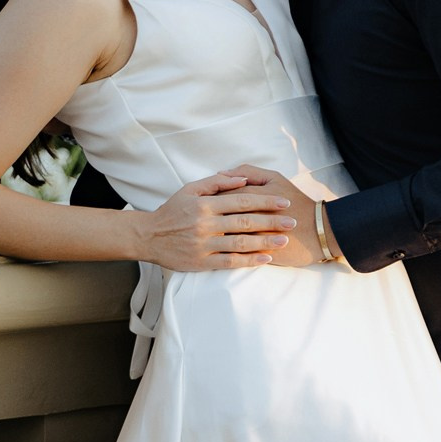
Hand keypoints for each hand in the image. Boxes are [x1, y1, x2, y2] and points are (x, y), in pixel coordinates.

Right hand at [135, 170, 298, 270]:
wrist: (148, 237)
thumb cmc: (172, 211)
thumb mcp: (189, 190)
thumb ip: (216, 183)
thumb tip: (242, 179)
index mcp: (204, 204)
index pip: (241, 201)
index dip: (265, 201)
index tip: (284, 202)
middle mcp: (205, 224)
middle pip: (245, 222)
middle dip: (271, 221)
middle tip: (292, 221)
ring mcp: (204, 244)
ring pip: (240, 243)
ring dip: (265, 242)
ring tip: (284, 240)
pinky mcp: (202, 262)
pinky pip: (230, 262)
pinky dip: (249, 261)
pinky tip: (265, 259)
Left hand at [218, 167, 327, 266]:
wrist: (320, 230)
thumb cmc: (295, 201)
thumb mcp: (275, 179)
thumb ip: (248, 172)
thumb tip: (222, 172)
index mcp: (253, 196)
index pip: (221, 196)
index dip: (213, 199)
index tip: (211, 203)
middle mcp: (252, 215)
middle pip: (221, 216)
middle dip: (213, 217)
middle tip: (210, 218)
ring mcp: (256, 236)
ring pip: (226, 235)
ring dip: (218, 234)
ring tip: (216, 232)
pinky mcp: (261, 252)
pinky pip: (238, 253)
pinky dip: (229, 250)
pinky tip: (225, 248)